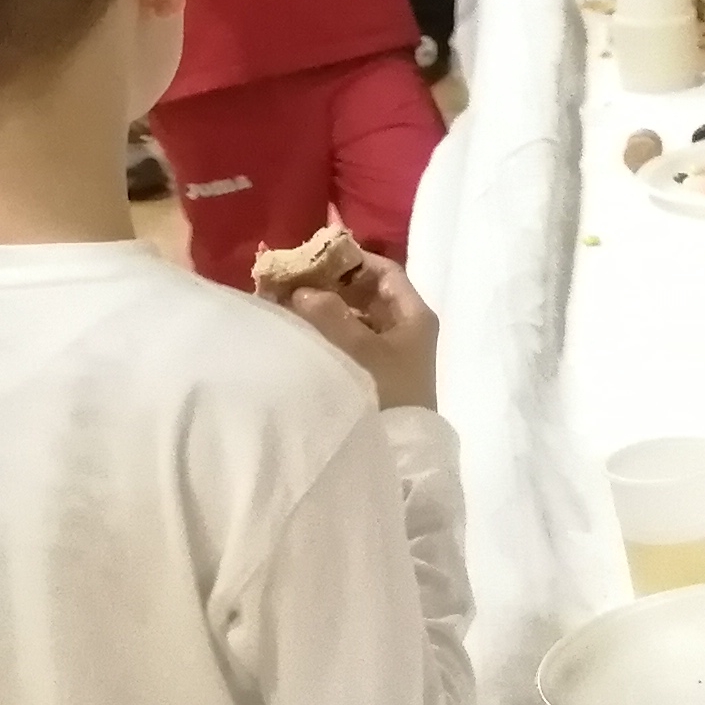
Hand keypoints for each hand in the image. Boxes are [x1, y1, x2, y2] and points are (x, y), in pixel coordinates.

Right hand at [283, 252, 439, 410]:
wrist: (401, 450)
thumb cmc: (388, 391)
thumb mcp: (361, 350)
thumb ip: (331, 315)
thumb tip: (304, 290)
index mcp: (414, 315)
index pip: (386, 273)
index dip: (354, 259)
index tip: (317, 253)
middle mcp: (406, 328)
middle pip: (368, 294)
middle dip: (333, 284)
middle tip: (295, 278)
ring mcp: (391, 352)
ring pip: (357, 317)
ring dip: (326, 308)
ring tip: (289, 301)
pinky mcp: (376, 372)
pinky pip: (351, 339)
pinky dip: (328, 330)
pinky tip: (300, 330)